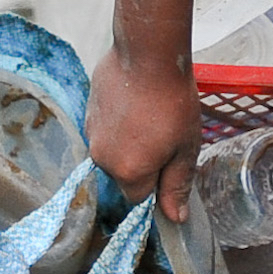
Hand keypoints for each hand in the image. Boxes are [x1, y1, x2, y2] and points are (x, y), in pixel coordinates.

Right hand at [87, 45, 199, 221]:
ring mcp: (91, 133)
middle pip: (124, 175)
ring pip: (113, 151)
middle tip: (164, 134)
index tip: (169, 161)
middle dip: (143, 162)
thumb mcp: (185, 148)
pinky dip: (118, 123)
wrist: (148, 54)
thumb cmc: (173, 102)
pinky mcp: (87, 111)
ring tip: (149, 115)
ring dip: (129, 141)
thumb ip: (176, 186)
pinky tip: (134, 103)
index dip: (156, 183)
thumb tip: (175, 219)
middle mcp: (103, 158)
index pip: (139, 198)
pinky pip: (104, 129)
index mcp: (129, 172)